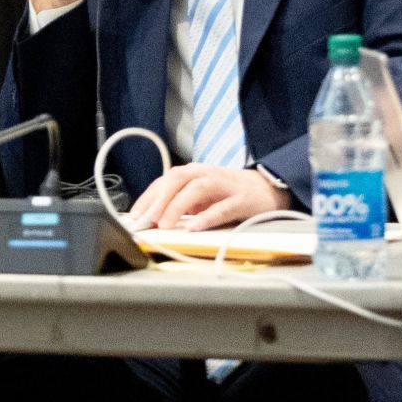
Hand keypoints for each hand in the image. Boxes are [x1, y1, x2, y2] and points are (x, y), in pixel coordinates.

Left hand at [129, 164, 289, 230]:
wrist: (268, 188)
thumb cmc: (228, 192)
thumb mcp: (200, 195)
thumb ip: (180, 203)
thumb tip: (152, 219)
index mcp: (194, 173)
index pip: (165, 180)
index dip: (148, 197)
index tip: (134, 216)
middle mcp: (206, 175)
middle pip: (178, 179)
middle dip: (159, 199)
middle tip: (146, 220)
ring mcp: (225, 186)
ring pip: (197, 189)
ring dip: (177, 206)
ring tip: (164, 224)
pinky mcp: (242, 200)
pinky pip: (222, 208)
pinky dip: (206, 217)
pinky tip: (193, 227)